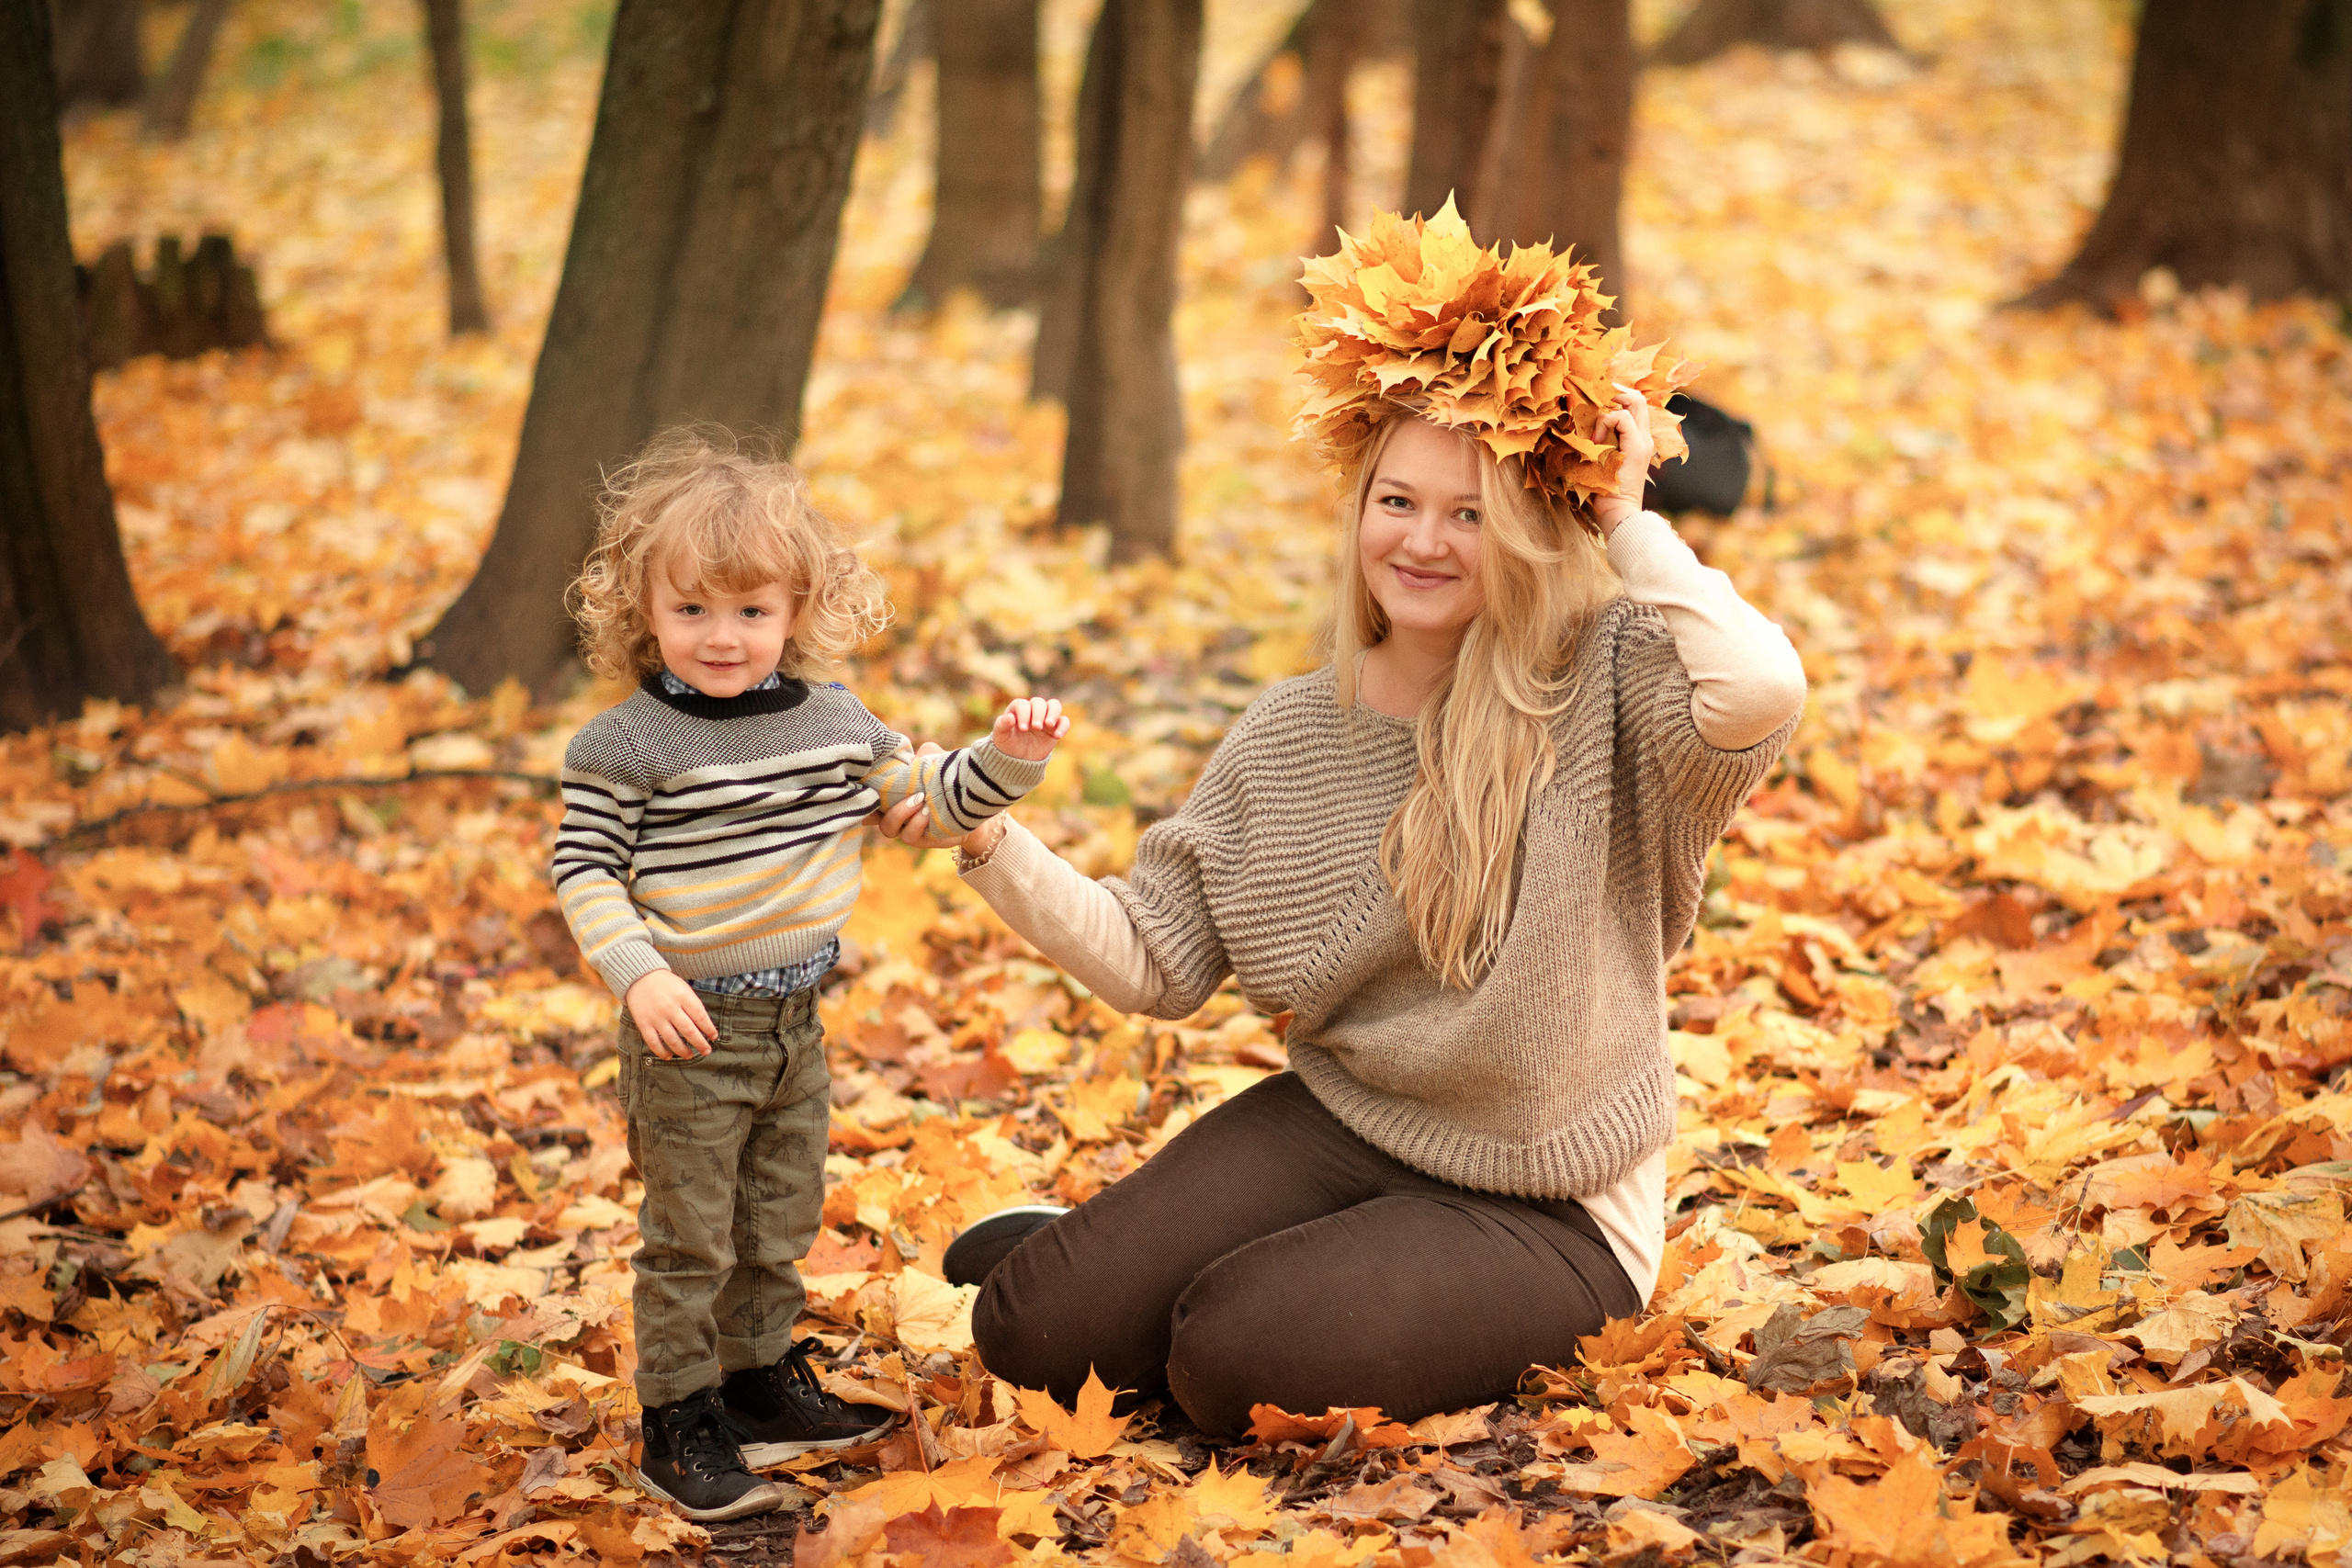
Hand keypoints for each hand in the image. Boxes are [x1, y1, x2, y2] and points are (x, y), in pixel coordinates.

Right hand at [626, 970, 716, 1059]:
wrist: (640, 977)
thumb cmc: (666, 984)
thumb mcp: (684, 988)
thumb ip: (693, 1005)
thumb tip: (705, 1026)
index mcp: (683, 996)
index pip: (700, 1017)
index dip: (709, 1029)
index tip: (714, 1037)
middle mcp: (670, 1008)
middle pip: (688, 1031)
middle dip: (700, 1044)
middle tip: (707, 1051)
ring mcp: (656, 1017)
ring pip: (672, 1040)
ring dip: (683, 1051)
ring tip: (690, 1056)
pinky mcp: (644, 1024)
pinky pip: (654, 1042)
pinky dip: (662, 1052)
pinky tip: (669, 1056)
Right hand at [869, 742, 968, 850]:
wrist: (972, 803)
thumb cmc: (949, 779)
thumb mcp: (937, 762)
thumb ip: (925, 753)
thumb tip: (916, 755)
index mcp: (892, 793)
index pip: (868, 795)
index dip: (861, 792)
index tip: (863, 782)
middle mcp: (893, 811)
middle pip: (869, 815)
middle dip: (876, 804)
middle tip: (896, 788)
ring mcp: (904, 827)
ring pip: (888, 827)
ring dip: (900, 812)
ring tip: (920, 799)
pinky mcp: (919, 839)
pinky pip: (908, 835)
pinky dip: (916, 823)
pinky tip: (928, 812)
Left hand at [991, 697, 1068, 761]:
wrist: (1018, 759)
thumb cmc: (1008, 745)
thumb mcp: (1001, 737)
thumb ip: (1002, 725)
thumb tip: (1010, 717)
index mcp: (1017, 709)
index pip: (1022, 704)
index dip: (1024, 714)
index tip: (1023, 729)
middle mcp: (1032, 710)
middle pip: (1039, 702)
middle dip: (1038, 713)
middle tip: (1036, 727)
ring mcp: (1045, 718)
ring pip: (1054, 705)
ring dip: (1053, 712)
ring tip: (1049, 724)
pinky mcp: (1055, 728)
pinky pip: (1064, 721)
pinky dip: (1063, 726)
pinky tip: (1057, 736)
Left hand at [1592, 383, 1654, 536]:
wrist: (1618, 512)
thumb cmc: (1602, 492)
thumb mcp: (1597, 461)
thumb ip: (1596, 444)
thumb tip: (1577, 430)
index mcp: (1636, 439)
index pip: (1634, 405)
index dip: (1617, 396)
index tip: (1595, 401)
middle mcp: (1643, 437)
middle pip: (1638, 398)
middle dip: (1616, 391)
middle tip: (1594, 398)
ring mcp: (1642, 441)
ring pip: (1635, 402)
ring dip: (1609, 406)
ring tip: (1595, 424)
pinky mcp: (1637, 447)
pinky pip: (1622, 418)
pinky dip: (1606, 423)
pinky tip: (1595, 441)